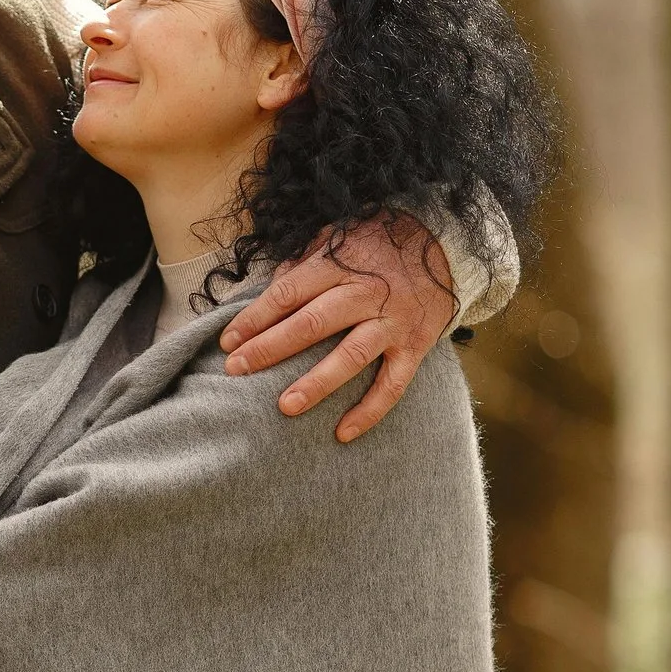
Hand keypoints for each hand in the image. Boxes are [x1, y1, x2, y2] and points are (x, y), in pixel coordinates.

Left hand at [218, 215, 454, 442]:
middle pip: (312, 324)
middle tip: (237, 370)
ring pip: (351, 356)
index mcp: (339, 265)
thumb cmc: (375, 244)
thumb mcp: (335, 238)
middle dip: (270, 349)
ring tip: (285, 406)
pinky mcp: (416, 345)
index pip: (288, 293)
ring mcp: (392, 322)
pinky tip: (343, 433)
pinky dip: (370, 410)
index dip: (255, 318)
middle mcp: (365, 294)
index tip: (227, 341)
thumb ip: (301, 263)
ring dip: (317, 383)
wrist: (443, 244)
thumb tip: (267, 288)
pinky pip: (393, 384)